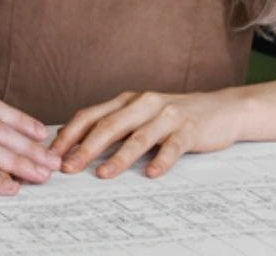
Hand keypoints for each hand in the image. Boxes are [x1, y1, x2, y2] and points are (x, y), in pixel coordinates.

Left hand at [49, 89, 245, 178]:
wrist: (222, 109)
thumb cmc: (174, 116)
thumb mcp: (140, 115)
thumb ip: (113, 124)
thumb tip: (73, 141)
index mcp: (127, 100)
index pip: (91, 115)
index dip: (70, 133)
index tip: (53, 153)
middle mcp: (144, 104)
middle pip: (109, 125)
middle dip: (86, 148)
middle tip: (69, 167)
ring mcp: (168, 115)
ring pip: (138, 137)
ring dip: (118, 157)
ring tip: (103, 174)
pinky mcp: (190, 129)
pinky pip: (173, 147)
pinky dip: (161, 160)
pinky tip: (151, 173)